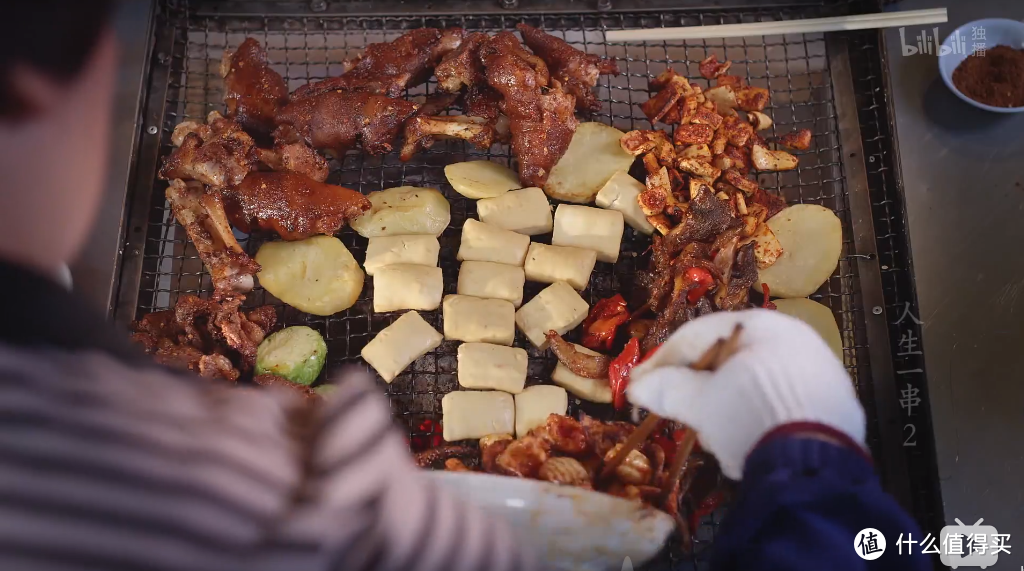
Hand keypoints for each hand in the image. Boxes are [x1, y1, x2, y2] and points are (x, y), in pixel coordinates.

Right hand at [626, 308, 863, 479]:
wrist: (815, 461)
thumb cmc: (751, 414)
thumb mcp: (702, 402)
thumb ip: (668, 390)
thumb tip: (636, 387)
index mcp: (760, 324)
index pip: (697, 335)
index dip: (661, 361)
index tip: (639, 384)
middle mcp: (794, 338)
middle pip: (727, 360)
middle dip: (697, 388)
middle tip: (673, 410)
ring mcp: (818, 371)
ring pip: (754, 384)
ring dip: (726, 408)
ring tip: (711, 436)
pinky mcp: (833, 406)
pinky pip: (779, 405)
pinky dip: (755, 419)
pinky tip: (744, 444)